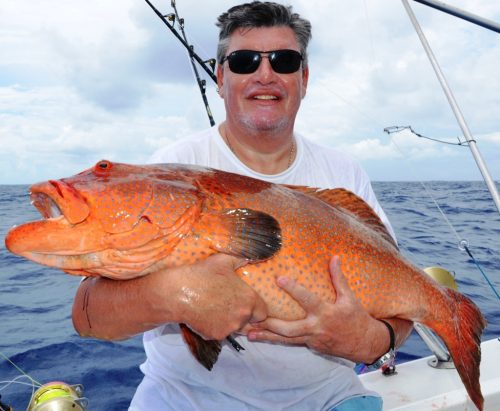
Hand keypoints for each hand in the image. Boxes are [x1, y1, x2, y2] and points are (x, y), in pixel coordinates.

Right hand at [174, 253, 267, 339]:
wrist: (177, 292)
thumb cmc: (202, 274)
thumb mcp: (224, 260)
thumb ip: (242, 259)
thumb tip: (251, 257)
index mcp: (249, 299)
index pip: (263, 312)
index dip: (255, 308)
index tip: (246, 303)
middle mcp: (242, 316)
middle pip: (249, 322)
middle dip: (243, 315)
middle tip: (229, 305)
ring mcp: (229, 328)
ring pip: (235, 328)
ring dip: (229, 322)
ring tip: (215, 308)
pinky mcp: (215, 336)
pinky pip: (220, 333)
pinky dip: (214, 327)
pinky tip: (205, 315)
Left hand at [247, 256, 389, 362]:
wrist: (364, 344)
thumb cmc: (356, 317)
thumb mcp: (349, 297)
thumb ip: (338, 278)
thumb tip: (334, 257)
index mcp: (326, 313)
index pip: (307, 300)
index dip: (294, 289)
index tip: (279, 279)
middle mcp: (316, 328)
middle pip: (289, 329)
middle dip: (270, 324)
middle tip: (252, 316)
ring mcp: (311, 339)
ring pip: (285, 340)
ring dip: (266, 336)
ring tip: (248, 332)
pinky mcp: (309, 346)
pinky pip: (289, 343)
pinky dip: (274, 340)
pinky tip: (259, 337)